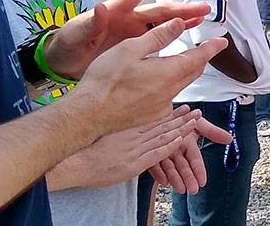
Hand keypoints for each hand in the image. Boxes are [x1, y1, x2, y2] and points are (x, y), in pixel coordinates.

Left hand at [45, 0, 211, 77]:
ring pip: (163, 25)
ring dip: (182, 21)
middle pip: (158, 11)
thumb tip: (100, 7)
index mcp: (114, 12)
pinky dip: (173, 37)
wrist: (62, 64)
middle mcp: (127, 19)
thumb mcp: (74, 35)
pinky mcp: (134, 48)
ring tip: (203, 18)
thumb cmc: (66, 46)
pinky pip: (158, 41)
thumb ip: (89, 23)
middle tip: (203, 8)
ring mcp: (132, 34)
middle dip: (181, 9)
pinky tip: (188, 37)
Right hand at [68, 105, 199, 188]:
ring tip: (195, 121)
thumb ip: (118, 124)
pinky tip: (180, 140)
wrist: (73, 161)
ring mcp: (135, 149)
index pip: (153, 117)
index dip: (170, 112)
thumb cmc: (83, 146)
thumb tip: (126, 121)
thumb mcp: (102, 128)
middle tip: (196, 111)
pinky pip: (156, 153)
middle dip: (181, 118)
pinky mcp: (134, 163)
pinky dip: (170, 146)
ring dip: (181, 129)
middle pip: (162, 125)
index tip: (182, 105)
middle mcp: (133, 135)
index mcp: (127, 125)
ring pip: (163, 136)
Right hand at [70, 19, 228, 134]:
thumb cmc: (105, 80)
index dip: (211, 48)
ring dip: (186, 72)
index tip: (222, 41)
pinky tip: (159, 81)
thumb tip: (179, 24)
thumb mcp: (131, 49)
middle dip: (201, 59)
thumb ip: (158, 37)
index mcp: (167, 73)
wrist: (89, 114)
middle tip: (206, 49)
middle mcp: (169, 92)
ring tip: (185, 61)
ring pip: (181, 85)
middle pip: (193, 72)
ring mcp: (161, 106)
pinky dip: (170, 85)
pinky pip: (168, 97)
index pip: (197, 57)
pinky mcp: (151, 115)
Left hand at [147, 116, 232, 193]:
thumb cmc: (178, 115)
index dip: (199, 170)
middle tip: (192, 189)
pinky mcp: (149, 152)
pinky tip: (163, 180)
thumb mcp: (198, 122)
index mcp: (187, 143)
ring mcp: (162, 151)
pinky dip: (158, 172)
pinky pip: (153, 164)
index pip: (195, 159)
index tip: (202, 181)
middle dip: (188, 178)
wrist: (159, 108)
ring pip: (169, 167)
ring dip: (175, 178)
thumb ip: (212, 132)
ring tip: (179, 188)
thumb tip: (229, 138)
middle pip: (183, 166)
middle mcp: (175, 149)